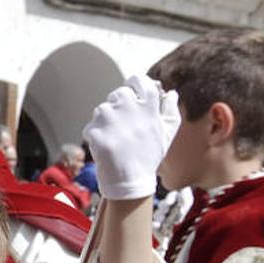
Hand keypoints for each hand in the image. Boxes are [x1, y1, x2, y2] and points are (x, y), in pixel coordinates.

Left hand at [83, 74, 181, 200]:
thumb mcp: (167, 134)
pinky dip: (96, 136)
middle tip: (123, 126)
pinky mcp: (95, 130)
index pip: (139, 81)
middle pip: (119, 94)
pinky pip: (91, 127)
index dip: (134, 83)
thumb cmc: (149, 157)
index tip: (132, 90)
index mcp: (148, 107)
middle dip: (118, 106)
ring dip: (106, 122)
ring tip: (116, 141)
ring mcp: (110, 118)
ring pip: (102, 110)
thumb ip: (170, 111)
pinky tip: (106, 149)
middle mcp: (129, 108)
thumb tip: (172, 93)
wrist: (130, 181)